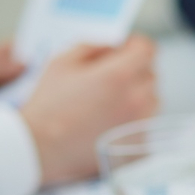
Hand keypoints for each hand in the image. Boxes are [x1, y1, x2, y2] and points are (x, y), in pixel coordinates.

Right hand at [19, 36, 157, 185]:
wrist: (42, 149)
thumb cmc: (49, 106)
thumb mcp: (62, 62)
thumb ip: (93, 46)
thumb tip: (113, 45)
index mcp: (119, 75)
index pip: (148, 49)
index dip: (135, 45)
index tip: (124, 49)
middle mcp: (137, 99)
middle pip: (151, 73)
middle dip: (134, 69)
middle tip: (109, 76)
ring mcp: (140, 123)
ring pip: (152, 98)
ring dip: (137, 93)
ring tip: (108, 100)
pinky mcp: (139, 142)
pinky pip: (146, 121)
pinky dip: (134, 116)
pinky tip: (110, 119)